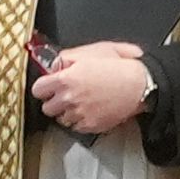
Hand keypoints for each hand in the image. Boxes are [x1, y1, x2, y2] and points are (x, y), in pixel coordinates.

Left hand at [31, 41, 147, 133]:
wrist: (141, 84)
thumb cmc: (121, 65)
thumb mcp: (93, 50)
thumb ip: (68, 57)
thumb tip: (54, 63)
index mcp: (66, 78)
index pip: (38, 89)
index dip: (44, 87)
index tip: (50, 86)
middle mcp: (69, 98)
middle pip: (47, 107)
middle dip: (55, 101)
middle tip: (66, 95)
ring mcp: (80, 114)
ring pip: (60, 119)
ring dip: (67, 112)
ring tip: (81, 103)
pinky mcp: (91, 125)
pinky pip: (75, 127)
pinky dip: (80, 121)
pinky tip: (90, 110)